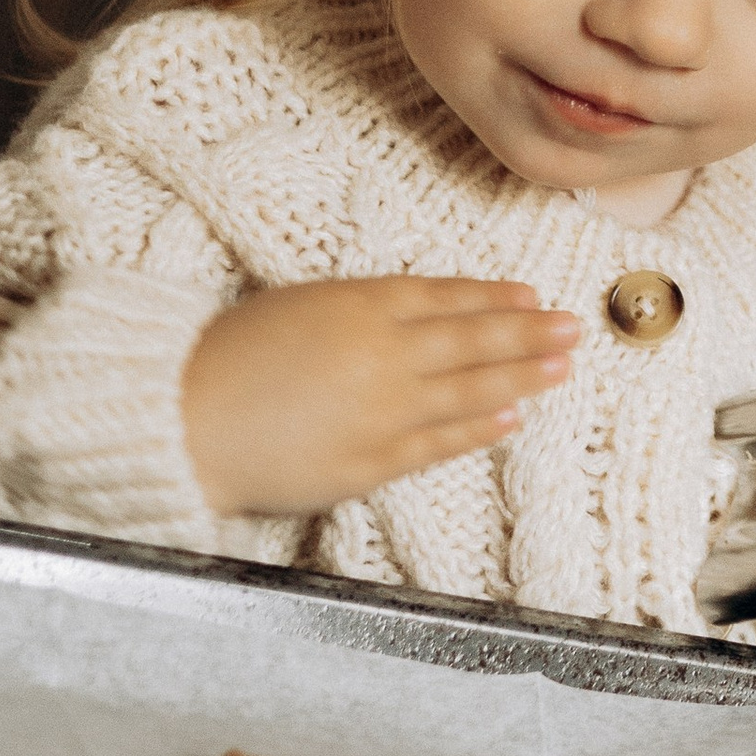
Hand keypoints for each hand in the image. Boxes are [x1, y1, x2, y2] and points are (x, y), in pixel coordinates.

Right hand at [182, 278, 577, 516]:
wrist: (182, 418)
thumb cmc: (228, 355)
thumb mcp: (301, 306)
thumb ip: (362, 309)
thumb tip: (420, 314)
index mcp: (361, 305)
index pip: (446, 298)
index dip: (493, 297)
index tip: (531, 293)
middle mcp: (383, 353)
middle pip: (472, 339)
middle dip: (528, 332)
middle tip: (572, 326)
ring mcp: (381, 410)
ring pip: (469, 389)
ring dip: (521, 375)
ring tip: (561, 366)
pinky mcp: (370, 462)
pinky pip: (438, 443)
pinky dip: (478, 429)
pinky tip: (511, 418)